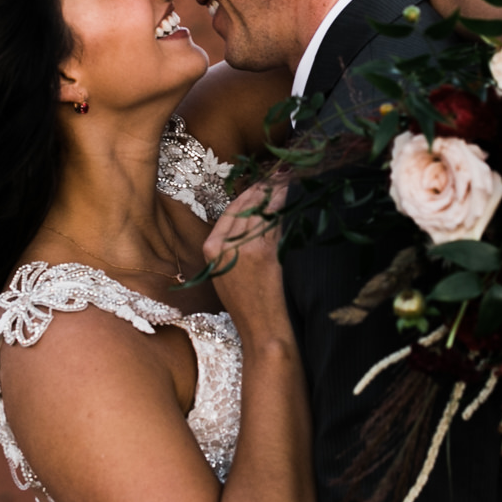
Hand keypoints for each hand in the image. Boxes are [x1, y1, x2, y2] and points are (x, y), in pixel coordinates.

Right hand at [203, 180, 286, 319]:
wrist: (260, 326)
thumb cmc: (245, 303)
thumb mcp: (225, 271)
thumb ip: (231, 245)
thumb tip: (253, 217)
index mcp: (210, 248)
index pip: (231, 211)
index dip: (248, 193)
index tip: (261, 182)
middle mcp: (224, 245)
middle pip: (246, 206)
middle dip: (263, 187)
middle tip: (279, 174)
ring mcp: (244, 248)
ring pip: (261, 211)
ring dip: (276, 192)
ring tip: (288, 179)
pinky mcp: (264, 253)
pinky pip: (274, 222)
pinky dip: (284, 207)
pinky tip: (292, 197)